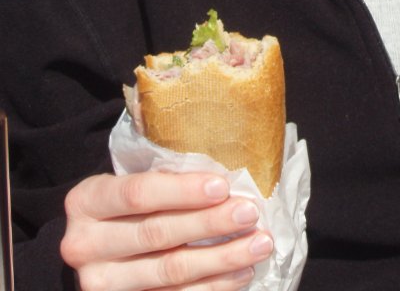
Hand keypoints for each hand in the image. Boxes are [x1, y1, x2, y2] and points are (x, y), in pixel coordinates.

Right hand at [61, 170, 272, 290]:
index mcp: (86, 201)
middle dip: (209, 223)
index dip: (182, 191)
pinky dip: (213, 286)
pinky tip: (241, 272)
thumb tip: (225, 177)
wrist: (97, 244)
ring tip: (259, 244)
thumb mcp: (131, 178)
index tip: (223, 186)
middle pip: (157, 234)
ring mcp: (101, 283)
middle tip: (250, 213)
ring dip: (221, 259)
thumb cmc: (127, 200)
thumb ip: (163, 175)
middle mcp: (85, 245)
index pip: (137, 194)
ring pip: (170, 271)